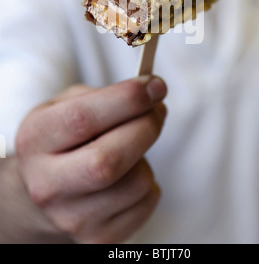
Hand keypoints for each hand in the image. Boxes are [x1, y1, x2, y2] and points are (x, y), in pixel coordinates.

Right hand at [15, 76, 166, 243]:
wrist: (41, 192)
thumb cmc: (60, 140)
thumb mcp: (63, 106)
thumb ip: (101, 94)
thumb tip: (149, 93)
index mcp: (36, 140)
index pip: (83, 118)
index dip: (127, 99)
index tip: (156, 85)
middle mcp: (48, 184)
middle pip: (110, 159)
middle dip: (146, 126)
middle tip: (156, 110)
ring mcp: (72, 218)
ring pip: (137, 182)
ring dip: (146, 156)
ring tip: (130, 148)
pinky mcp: (98, 238)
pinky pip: (147, 202)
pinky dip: (148, 182)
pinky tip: (128, 175)